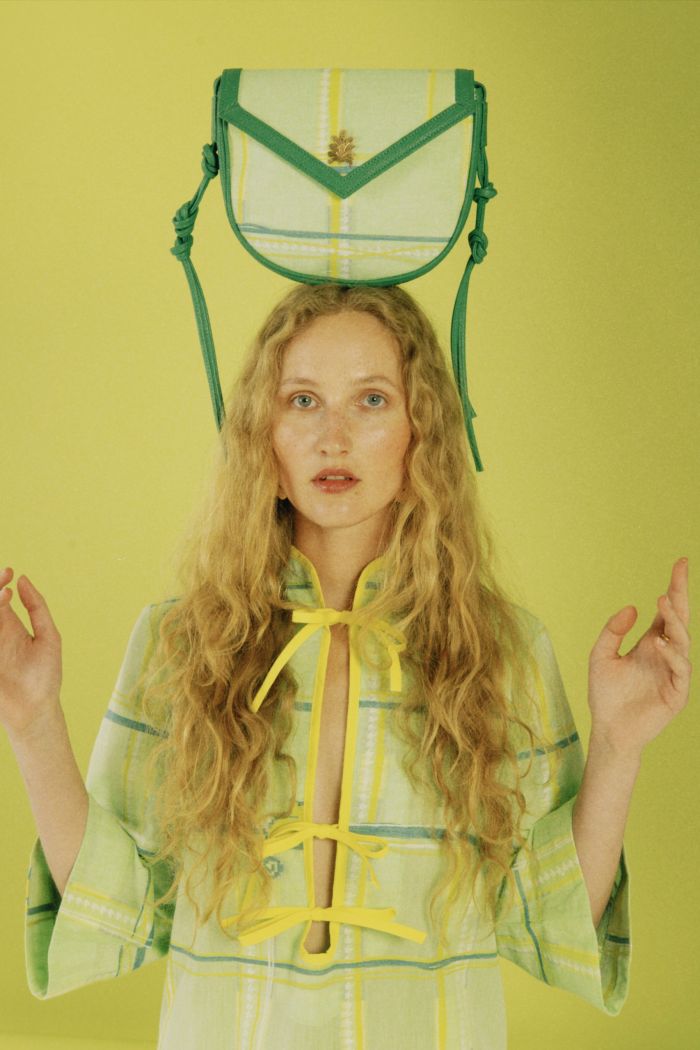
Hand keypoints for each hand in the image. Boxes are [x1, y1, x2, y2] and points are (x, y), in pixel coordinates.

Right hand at [0, 568, 62, 740]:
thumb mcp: (49, 637)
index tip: (9, 572)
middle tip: (3, 582)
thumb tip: (23, 580)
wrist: (35, 709)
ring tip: (3, 599)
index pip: (0, 598)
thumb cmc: (45, 675)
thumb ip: (37, 608)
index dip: (0, 582)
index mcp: (10, 625)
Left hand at [587, 558, 691, 758]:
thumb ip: (613, 631)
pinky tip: (660, 643)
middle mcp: (667, 654)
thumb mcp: (601, 656)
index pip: (666, 611)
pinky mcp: (677, 692)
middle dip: (680, 595)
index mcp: (652, 643)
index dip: (674, 588)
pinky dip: (672, 655)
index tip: (680, 563)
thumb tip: (634, 607)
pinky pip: (680, 669)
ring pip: (683, 641)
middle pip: (679, 620)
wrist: (608, 729)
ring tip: (663, 602)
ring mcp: (674, 673)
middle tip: (679, 572)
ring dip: (675, 621)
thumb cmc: (606, 695)